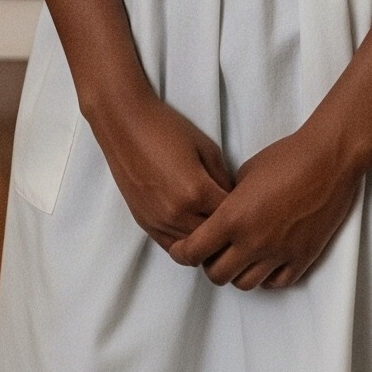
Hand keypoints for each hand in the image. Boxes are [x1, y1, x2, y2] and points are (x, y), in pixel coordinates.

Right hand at [91, 87, 233, 255]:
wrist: (122, 122)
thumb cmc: (166, 128)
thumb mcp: (207, 148)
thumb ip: (224, 179)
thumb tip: (235, 202)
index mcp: (197, 192)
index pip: (233, 219)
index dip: (245, 214)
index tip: (249, 208)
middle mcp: (178, 213)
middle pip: (215, 239)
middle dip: (227, 231)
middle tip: (235, 221)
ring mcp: (158, 220)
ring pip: (194, 249)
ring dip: (207, 241)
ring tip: (215, 227)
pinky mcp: (144, 222)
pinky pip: (172, 247)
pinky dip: (186, 243)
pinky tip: (192, 230)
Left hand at [171, 121, 359, 288]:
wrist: (327, 161)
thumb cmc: (284, 159)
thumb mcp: (243, 176)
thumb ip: (227, 203)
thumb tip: (219, 217)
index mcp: (232, 218)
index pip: (194, 251)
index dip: (182, 253)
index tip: (181, 249)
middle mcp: (253, 242)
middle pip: (217, 275)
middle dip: (209, 265)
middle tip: (211, 253)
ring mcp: (279, 254)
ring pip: (246, 284)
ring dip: (237, 273)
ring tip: (238, 257)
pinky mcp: (303, 258)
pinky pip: (277, 283)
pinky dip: (265, 277)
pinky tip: (264, 262)